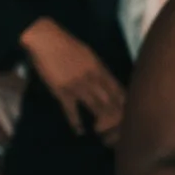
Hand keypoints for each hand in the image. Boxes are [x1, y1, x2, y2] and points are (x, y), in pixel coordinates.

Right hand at [20, 17, 123, 136]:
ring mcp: (78, 86)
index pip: (118, 90)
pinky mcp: (62, 91)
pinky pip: (71, 110)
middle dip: (116, 116)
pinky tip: (79, 131)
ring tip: (103, 133)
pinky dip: (76, 123)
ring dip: (100, 121)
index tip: (128, 114)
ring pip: (95, 107)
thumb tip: (106, 80)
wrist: (46, 40)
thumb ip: (98, 68)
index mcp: (100, 69)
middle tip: (119, 129)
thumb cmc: (66, 45)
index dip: (124, 103)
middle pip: (110, 101)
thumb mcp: (88, 54)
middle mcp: (93, 79)